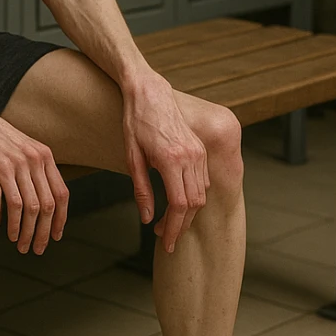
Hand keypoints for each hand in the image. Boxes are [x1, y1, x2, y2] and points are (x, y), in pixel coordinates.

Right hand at [0, 96, 68, 255]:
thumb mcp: (17, 149)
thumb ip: (30, 167)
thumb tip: (37, 192)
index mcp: (44, 155)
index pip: (62, 193)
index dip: (62, 218)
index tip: (57, 235)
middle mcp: (36, 158)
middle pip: (50, 204)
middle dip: (47, 231)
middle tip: (39, 249)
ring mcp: (20, 162)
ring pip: (34, 207)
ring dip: (31, 232)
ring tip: (24, 247)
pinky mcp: (2, 166)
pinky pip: (15, 203)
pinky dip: (16, 223)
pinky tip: (11, 235)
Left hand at [123, 73, 209, 254]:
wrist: (150, 93)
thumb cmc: (135, 123)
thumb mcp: (132, 158)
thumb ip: (142, 190)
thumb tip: (147, 219)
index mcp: (171, 160)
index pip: (178, 205)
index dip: (173, 228)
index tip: (166, 242)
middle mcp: (190, 157)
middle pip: (193, 204)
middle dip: (181, 226)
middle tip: (165, 238)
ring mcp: (198, 152)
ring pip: (201, 194)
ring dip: (188, 213)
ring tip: (169, 223)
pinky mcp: (200, 149)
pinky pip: (203, 180)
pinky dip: (194, 196)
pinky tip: (179, 202)